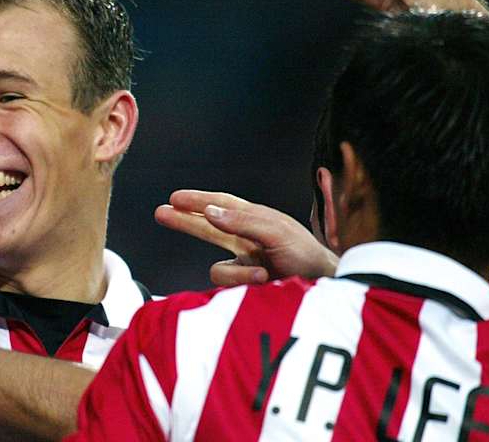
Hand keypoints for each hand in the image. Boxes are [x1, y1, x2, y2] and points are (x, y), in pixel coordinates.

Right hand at [154, 190, 337, 286]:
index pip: (221, 205)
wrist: (328, 290)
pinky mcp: (245, 290)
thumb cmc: (307, 256)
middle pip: (208, 229)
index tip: (173, 198)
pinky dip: (243, 283)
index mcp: (256, 221)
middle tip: (160, 212)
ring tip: (262, 274)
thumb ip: (243, 221)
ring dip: (236, 273)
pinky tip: (264, 281)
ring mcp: (246, 267)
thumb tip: (210, 211)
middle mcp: (247, 242)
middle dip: (185, 221)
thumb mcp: (277, 232)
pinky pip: (228, 287)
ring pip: (218, 270)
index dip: (197, 201)